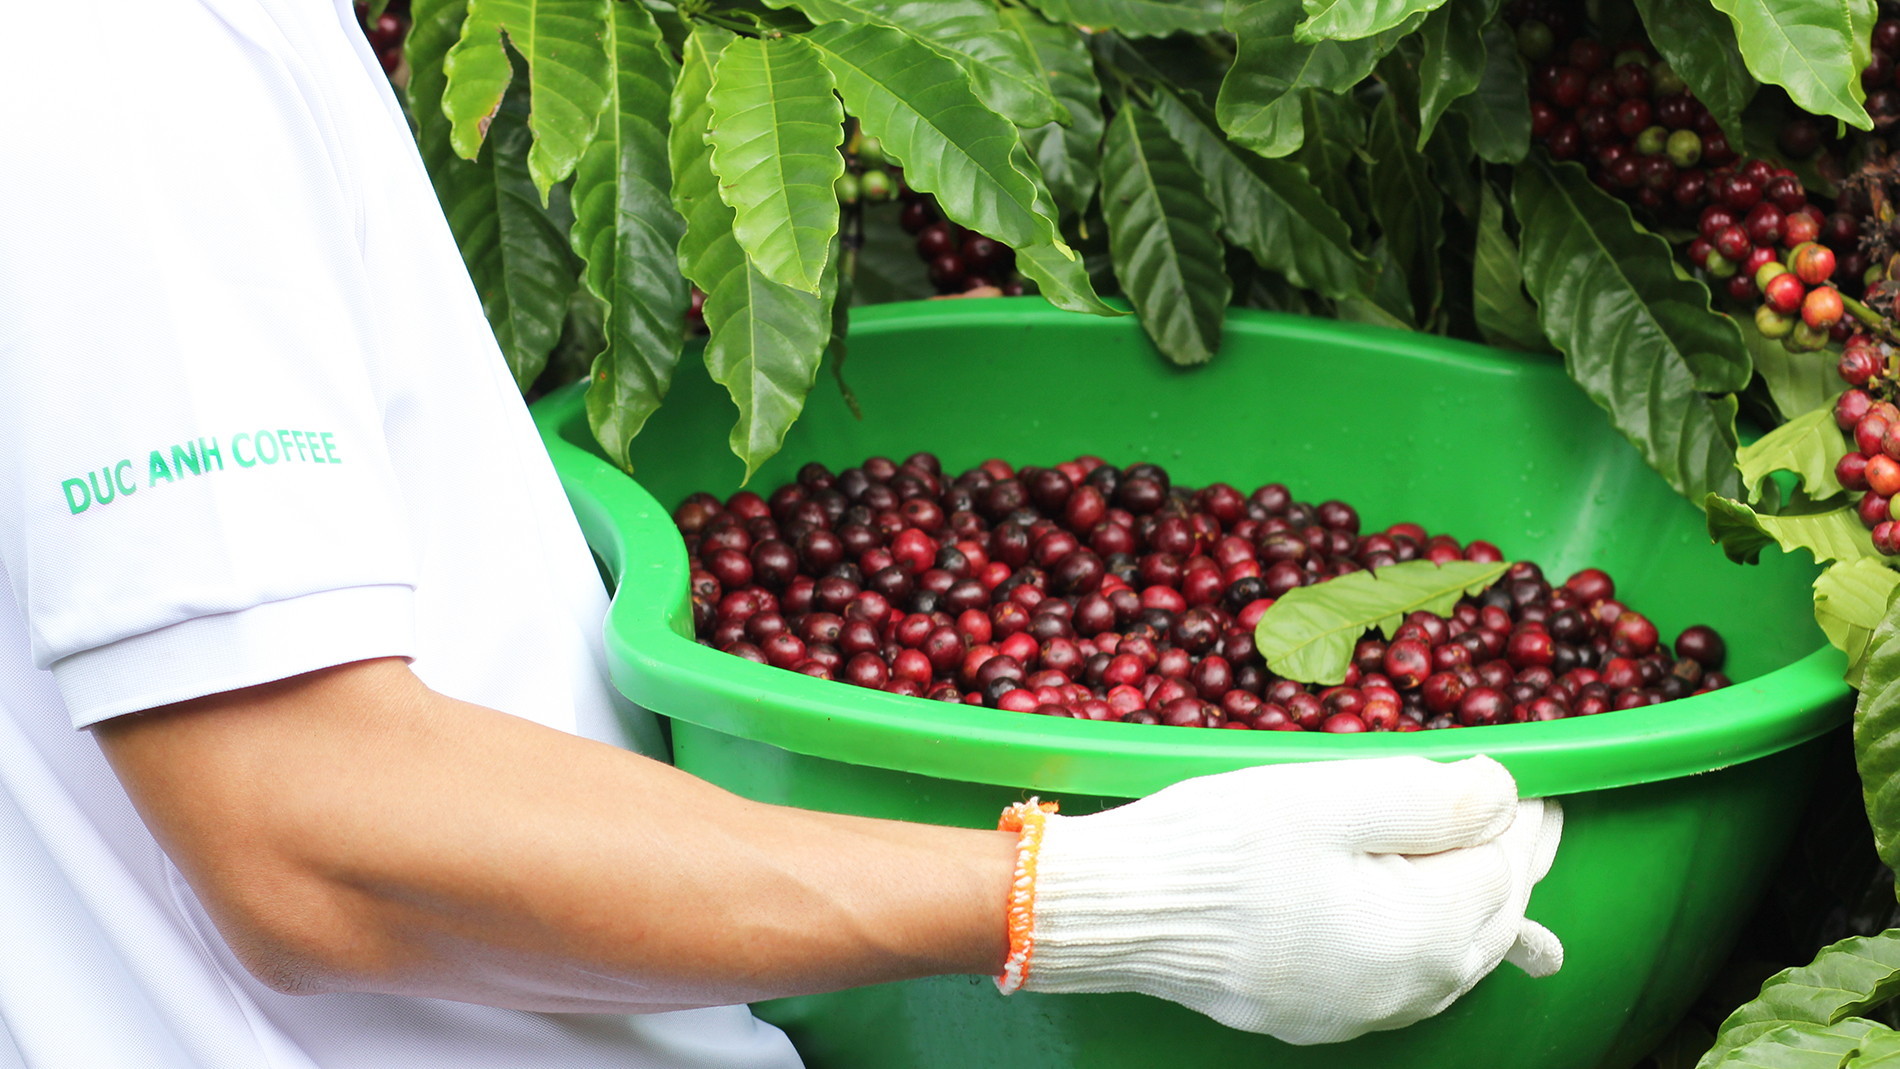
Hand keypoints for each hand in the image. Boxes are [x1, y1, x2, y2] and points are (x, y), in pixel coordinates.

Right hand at [1013, 755, 1562, 1043]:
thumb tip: (1505, 794)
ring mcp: (1358, 1012)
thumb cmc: (1218, 845)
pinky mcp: (1316, 1014)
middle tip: (1531, 820)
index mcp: (1418, 932)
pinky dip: (1435, 949)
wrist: (1118, 908)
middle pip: (1488, 924)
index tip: (1531, 782)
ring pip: (1452, 963)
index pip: (1500, 868)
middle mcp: (1401, 989)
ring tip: (1515, 885)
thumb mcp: (1328, 797)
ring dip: (1483, 915)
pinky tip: (1436, 939)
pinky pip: (1404, 982)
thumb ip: (1429, 797)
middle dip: (1515, 866)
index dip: (1521, 820)